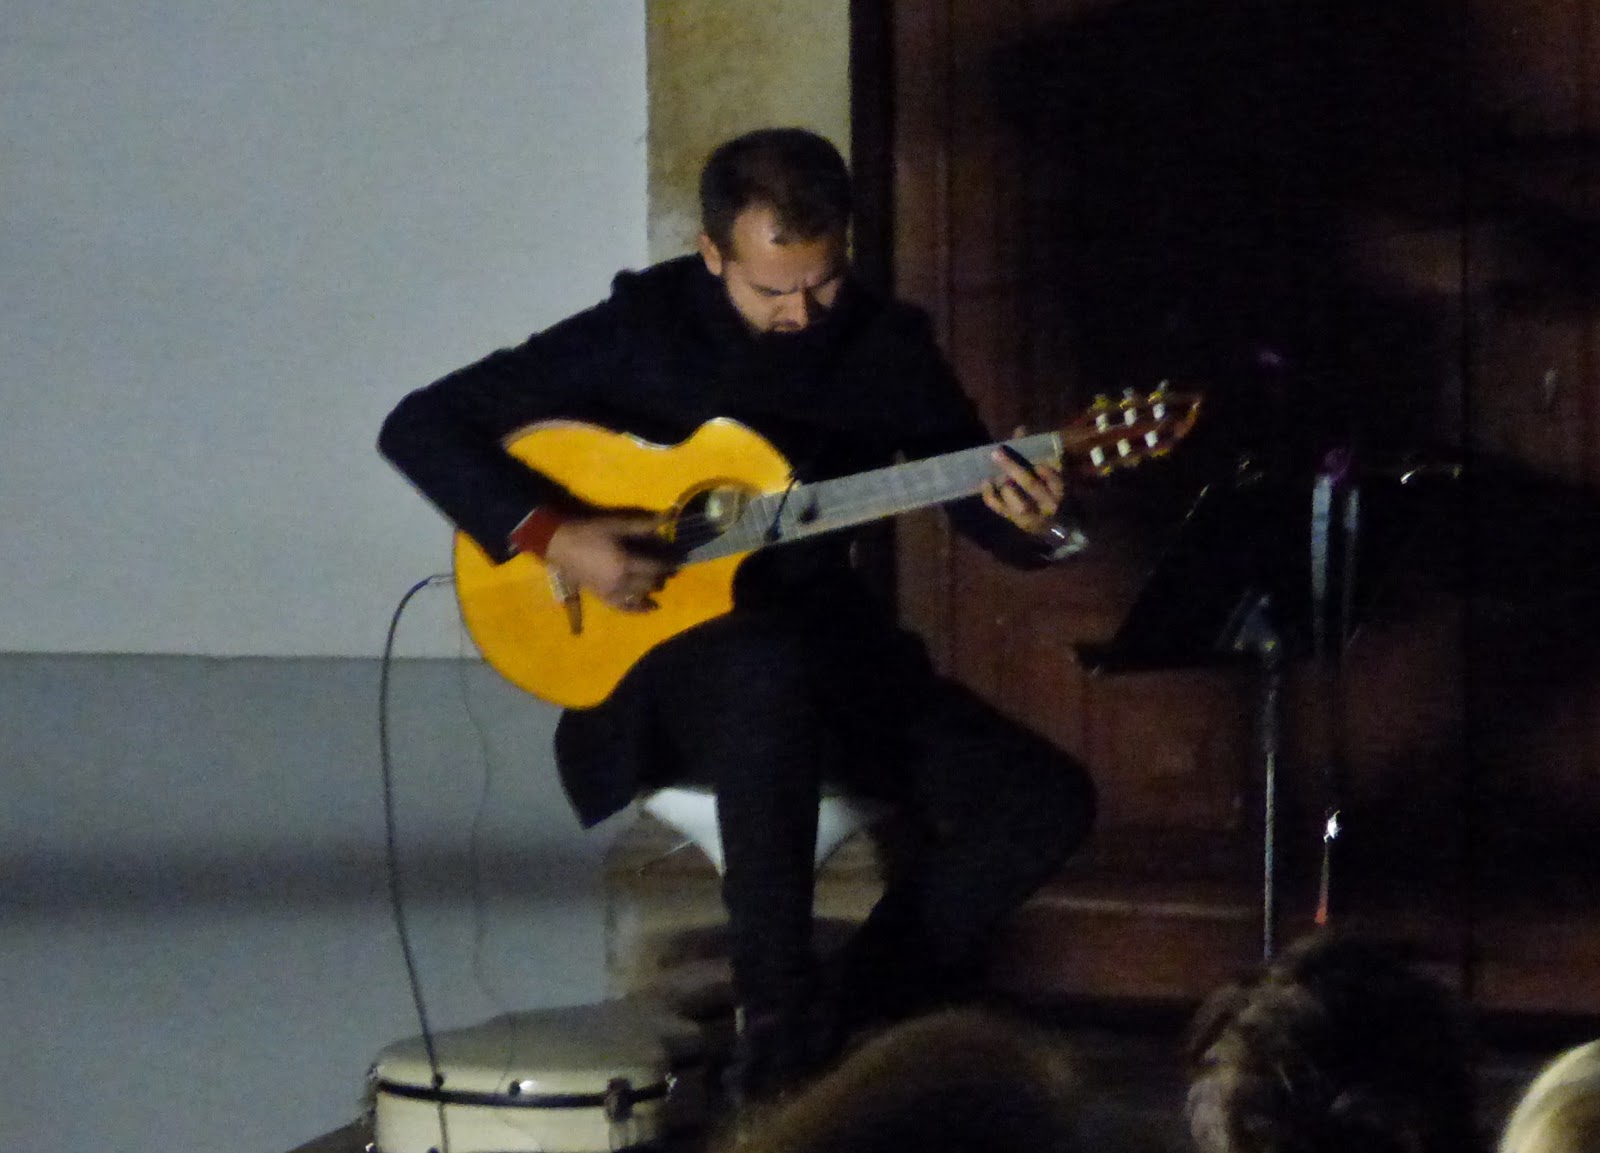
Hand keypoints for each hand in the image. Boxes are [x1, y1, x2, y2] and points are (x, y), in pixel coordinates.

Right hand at [543, 512, 676, 611]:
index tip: (678, 559)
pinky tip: (649, 608)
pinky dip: (637, 609)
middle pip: (649, 584)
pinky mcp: (601, 597)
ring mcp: (610, 592)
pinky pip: (623, 607)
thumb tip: (670, 516)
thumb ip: (645, 524)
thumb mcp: (617, 525)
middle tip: (669, 570)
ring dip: (650, 592)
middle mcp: (620, 582)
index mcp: (625, 564)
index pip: (655, 567)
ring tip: (658, 586)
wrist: (558, 544)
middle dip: (660, 577)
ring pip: (638, 597)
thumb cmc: (589, 531)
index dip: (669, 563)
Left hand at [981, 427, 1066, 534]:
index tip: (1037, 461)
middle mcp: (1047, 503)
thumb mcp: (1045, 471)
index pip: (1055, 479)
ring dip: (1007, 488)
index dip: (1047, 471)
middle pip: (1032, 487)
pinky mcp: (1014, 520)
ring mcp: (1031, 515)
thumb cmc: (1044, 488)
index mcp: (1058, 488)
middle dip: (1014, 469)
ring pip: (1020, 505)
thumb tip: (1020, 429)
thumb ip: (1033, 451)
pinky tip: (985, 482)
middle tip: (997, 453)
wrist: (1045, 522)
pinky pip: (1001, 509)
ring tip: (995, 474)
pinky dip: (991, 496)